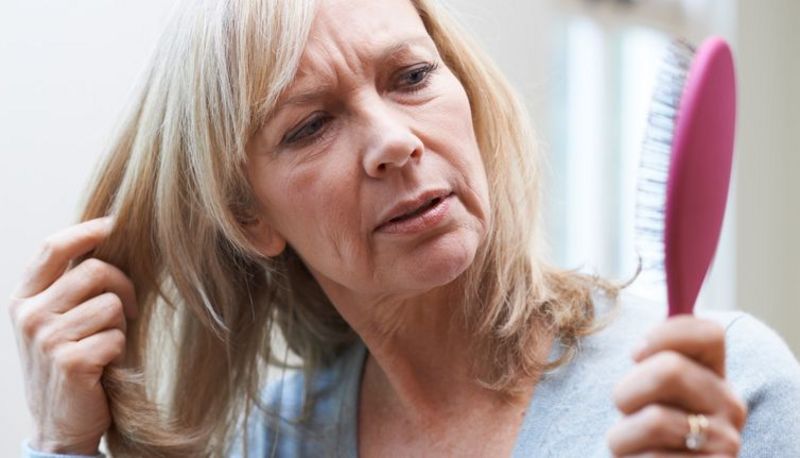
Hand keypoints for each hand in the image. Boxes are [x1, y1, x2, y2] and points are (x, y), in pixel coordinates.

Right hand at [7, 217, 137, 453]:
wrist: (59, 424)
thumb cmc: (69, 363)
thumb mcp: (57, 320)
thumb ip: (70, 285)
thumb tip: (108, 238)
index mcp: (23, 298)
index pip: (53, 247)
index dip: (87, 231)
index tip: (114, 225)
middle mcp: (29, 315)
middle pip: (94, 270)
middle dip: (123, 286)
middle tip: (126, 310)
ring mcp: (46, 339)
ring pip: (110, 304)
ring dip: (119, 324)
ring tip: (105, 343)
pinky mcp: (69, 362)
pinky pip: (115, 336)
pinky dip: (119, 349)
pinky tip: (104, 364)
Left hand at [607, 316, 746, 456]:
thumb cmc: (642, 428)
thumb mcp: (647, 389)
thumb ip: (652, 354)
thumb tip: (650, 281)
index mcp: (714, 374)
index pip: (709, 332)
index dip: (665, 334)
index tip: (634, 353)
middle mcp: (729, 405)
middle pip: (671, 370)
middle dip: (627, 390)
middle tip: (624, 410)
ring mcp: (725, 442)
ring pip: (654, 420)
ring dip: (621, 435)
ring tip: (628, 444)